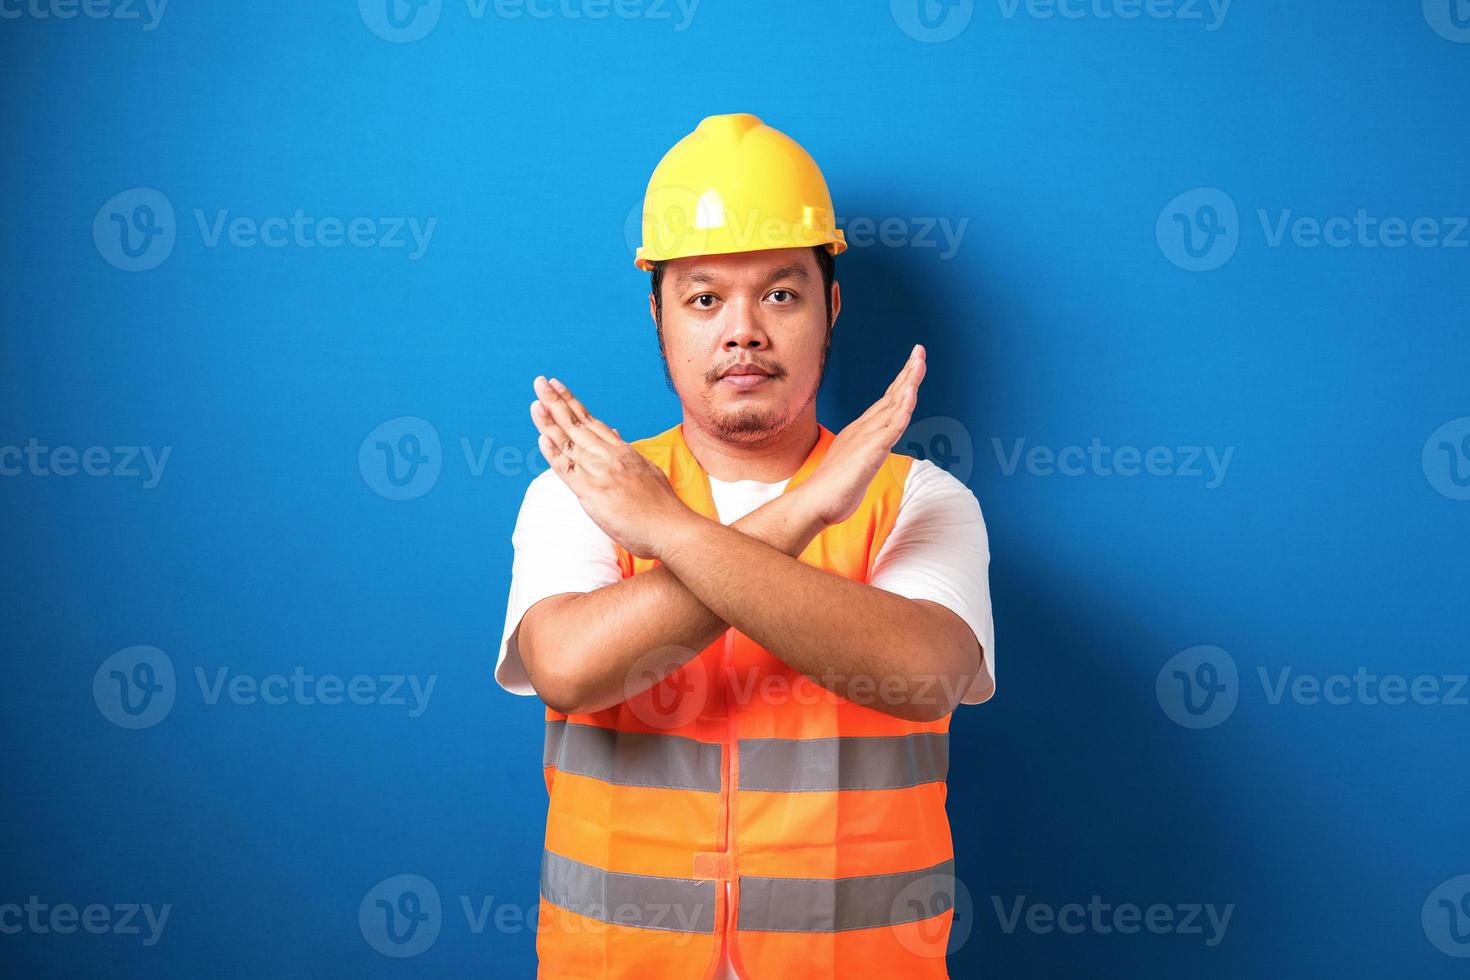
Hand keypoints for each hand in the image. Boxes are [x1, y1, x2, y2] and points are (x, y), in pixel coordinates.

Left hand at [529, 375, 694, 559]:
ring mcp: (600, 472)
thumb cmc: (661, 506)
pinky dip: (553, 453)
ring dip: (550, 421)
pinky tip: (542, 437)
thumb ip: (627, 452)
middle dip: (556, 400)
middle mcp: (610, 456)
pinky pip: (568, 470)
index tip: (559, 387)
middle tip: (540, 381)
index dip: (573, 403)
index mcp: (622, 451)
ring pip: (569, 442)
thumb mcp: (647, 469)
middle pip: (577, 423)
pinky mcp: (593, 493)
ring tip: (536, 400)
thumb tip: (614, 434)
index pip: (591, 421)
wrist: (671, 527)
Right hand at [799, 344, 926, 526]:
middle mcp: (865, 428)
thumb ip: (863, 455)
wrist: (815, 502)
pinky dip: (903, 408)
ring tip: (919, 362)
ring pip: (894, 405)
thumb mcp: (854, 465)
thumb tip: (869, 454)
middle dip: (908, 372)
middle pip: (892, 395)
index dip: (902, 382)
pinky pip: (892, 426)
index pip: (887, 402)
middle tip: (920, 350)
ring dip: (908, 382)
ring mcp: (868, 437)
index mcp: (862, 431)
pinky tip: (911, 393)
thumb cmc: (833, 489)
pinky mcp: (871, 450)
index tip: (913, 363)